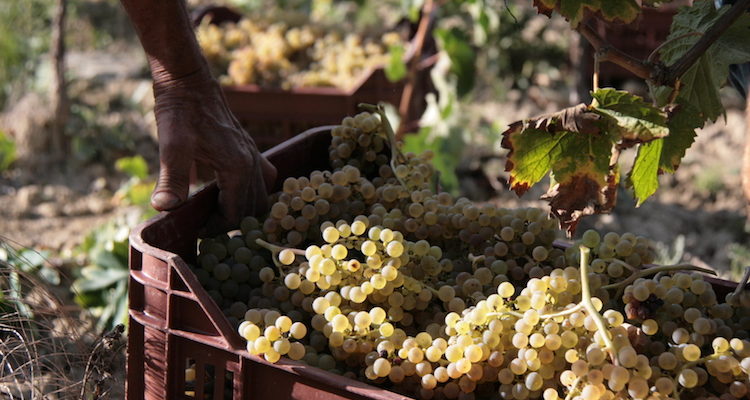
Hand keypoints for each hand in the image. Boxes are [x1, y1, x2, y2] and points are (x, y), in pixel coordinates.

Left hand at [150, 72, 276, 228]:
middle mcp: (251, 163)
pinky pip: (263, 179)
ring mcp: (253, 155)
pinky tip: (230, 191)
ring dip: (243, 209)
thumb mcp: (171, 147)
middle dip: (230, 222)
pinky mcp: (250, 149)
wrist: (188, 81)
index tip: (194, 229)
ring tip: (216, 212)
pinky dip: (251, 192)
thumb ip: (171, 179)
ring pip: (261, 196)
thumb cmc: (179, 112)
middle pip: (252, 209)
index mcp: (237, 168)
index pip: (235, 214)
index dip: (215, 228)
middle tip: (204, 223)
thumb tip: (164, 208)